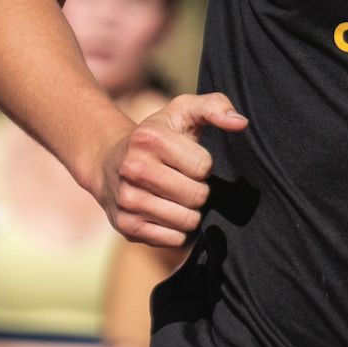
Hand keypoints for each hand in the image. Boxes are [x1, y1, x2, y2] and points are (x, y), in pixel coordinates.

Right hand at [100, 94, 247, 247]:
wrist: (107, 161)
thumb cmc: (156, 136)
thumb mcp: (182, 111)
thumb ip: (215, 107)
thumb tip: (240, 123)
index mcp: (148, 139)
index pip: (203, 166)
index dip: (203, 165)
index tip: (188, 160)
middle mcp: (133, 169)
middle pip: (196, 196)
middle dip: (199, 190)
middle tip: (184, 181)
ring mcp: (127, 200)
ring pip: (187, 221)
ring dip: (190, 211)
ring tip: (175, 197)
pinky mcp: (127, 227)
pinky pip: (174, 240)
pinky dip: (177, 230)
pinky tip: (165, 212)